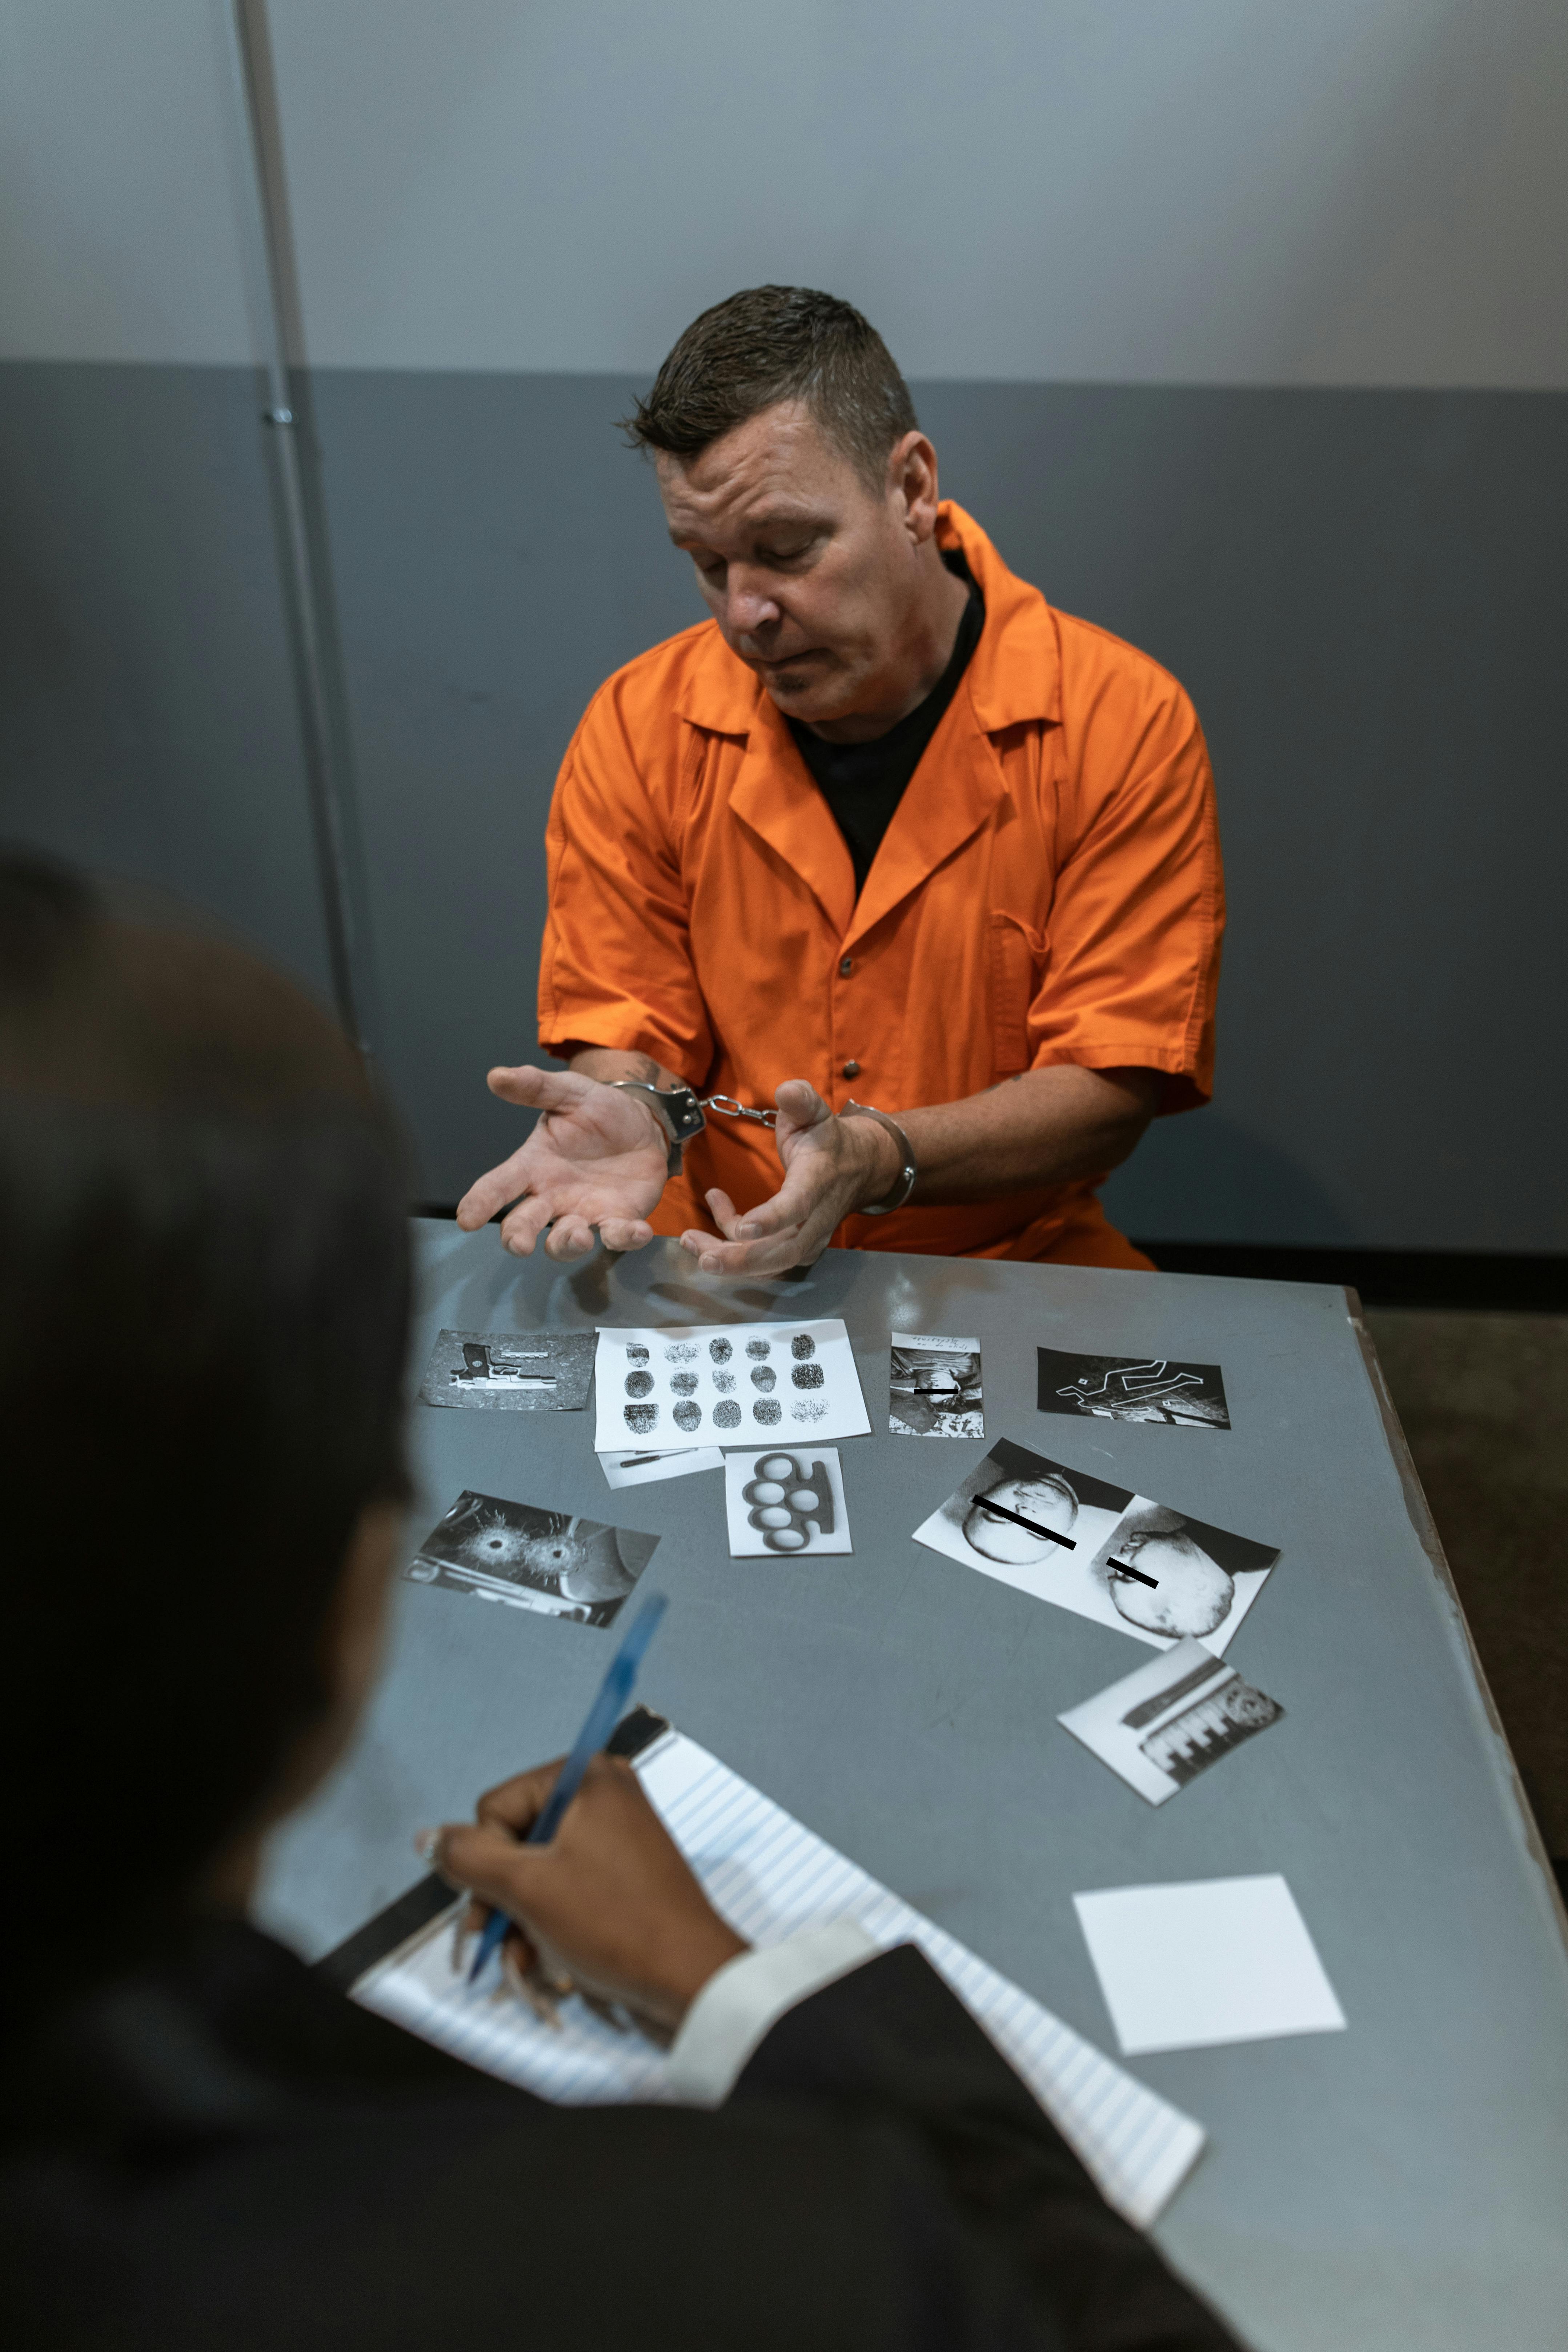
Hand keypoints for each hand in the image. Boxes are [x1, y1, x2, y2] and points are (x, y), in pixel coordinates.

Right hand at [425, 1754, 746, 2031]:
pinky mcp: (626, 1873)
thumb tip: (429, 1839)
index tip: (495, 1903)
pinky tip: (546, 1962)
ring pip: (539, 1872)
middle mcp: (603, 1794)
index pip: (496, 1808)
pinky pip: (569, 1888)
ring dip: (521, 1920)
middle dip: (501, 1897)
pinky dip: (550, 1924)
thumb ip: (468, 1858)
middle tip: (491, 1942)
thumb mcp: (527, 1888)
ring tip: (525, 1963)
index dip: (487, 1861)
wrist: (691, 1977)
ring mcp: (617, 1834)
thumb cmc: (613, 1923)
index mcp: (585, 1777)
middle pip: (516, 1840)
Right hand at [455, 1066, 669, 1259]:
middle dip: (518, 1237)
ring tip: (578, 1236)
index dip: (480, 1202)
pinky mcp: (617, 1219)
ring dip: (568, 1244)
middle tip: (520, 1245)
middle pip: (524, 1224)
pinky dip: (625, 1237)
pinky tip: (638, 1230)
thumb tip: (497, 1075)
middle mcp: (553, 1196)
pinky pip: (617, 1236)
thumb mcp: (570, 1093)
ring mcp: (584, 1212)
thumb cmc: (599, 1112)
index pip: (499, 1185)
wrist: (644, 1125)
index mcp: (534, 1165)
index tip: (466, 1219)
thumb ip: (536, 1087)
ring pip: (564, 1241)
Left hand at [679, 1079, 900, 1275]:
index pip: (798, 1205)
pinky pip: (765, 1258)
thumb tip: (786, 1090)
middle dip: (743, 1259)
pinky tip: (716, 1209)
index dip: (772, 1219)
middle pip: (783, 1250)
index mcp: (818, 1181)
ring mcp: (808, 1237)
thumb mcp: (816, 1112)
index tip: (743, 1229)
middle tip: (704, 1258)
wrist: (859, 1166)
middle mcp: (816, 1217)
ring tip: (692, 1243)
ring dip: (731, 1261)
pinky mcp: (797, 1247)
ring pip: (771, 1262)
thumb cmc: (826, 1137)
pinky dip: (734, 1246)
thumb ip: (802, 1100)